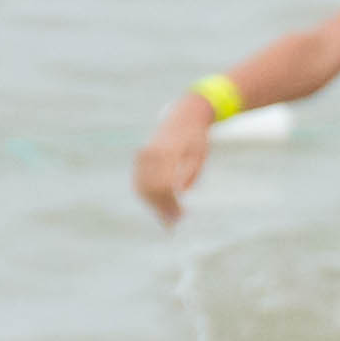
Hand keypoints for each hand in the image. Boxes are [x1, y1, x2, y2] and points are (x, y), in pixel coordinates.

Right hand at [134, 112, 208, 226]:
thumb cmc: (196, 139)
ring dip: (154, 205)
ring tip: (168, 218)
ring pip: (142, 187)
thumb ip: (191, 173)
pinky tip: (159, 207)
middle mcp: (151, 154)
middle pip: (151, 189)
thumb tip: (181, 193)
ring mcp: (143, 155)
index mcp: (166, 153)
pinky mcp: (140, 158)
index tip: (180, 218)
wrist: (185, 117)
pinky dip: (147, 197)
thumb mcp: (200, 155)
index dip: (171, 205)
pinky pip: (139, 181)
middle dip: (162, 209)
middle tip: (174, 223)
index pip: (164, 186)